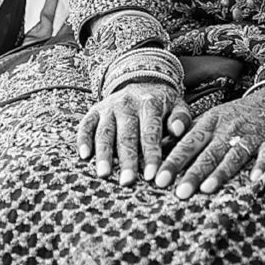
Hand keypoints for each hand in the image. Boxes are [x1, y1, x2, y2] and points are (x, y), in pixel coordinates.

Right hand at [77, 82, 193, 185]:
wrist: (141, 82)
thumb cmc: (162, 105)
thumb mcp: (177, 105)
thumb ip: (181, 118)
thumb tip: (178, 130)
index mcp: (150, 103)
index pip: (150, 131)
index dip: (151, 154)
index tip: (151, 176)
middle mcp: (127, 103)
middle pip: (126, 134)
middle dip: (127, 159)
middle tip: (127, 181)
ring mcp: (109, 107)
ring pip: (105, 131)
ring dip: (104, 153)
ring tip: (104, 174)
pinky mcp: (95, 111)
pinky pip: (86, 124)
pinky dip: (83, 139)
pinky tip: (84, 156)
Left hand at [154, 85, 264, 197]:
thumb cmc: (236, 116)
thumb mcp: (212, 118)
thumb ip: (189, 133)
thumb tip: (160, 147)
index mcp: (211, 122)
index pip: (188, 143)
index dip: (174, 161)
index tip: (158, 179)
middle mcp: (228, 128)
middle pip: (209, 152)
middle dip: (193, 172)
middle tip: (179, 192)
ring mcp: (250, 134)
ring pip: (233, 154)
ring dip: (221, 172)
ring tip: (207, 189)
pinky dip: (261, 166)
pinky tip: (254, 179)